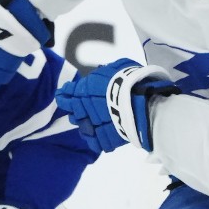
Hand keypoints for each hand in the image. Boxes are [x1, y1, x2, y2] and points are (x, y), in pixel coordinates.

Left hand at [56, 58, 176, 152]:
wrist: (143, 103)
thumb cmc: (131, 80)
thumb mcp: (118, 66)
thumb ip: (105, 70)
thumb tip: (102, 70)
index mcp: (83, 90)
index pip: (66, 94)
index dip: (65, 94)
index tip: (65, 94)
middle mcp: (83, 109)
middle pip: (73, 112)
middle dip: (76, 110)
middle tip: (83, 109)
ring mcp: (92, 126)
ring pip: (82, 127)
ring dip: (86, 124)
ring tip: (93, 122)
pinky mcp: (103, 140)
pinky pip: (93, 142)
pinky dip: (96, 139)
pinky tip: (100, 136)